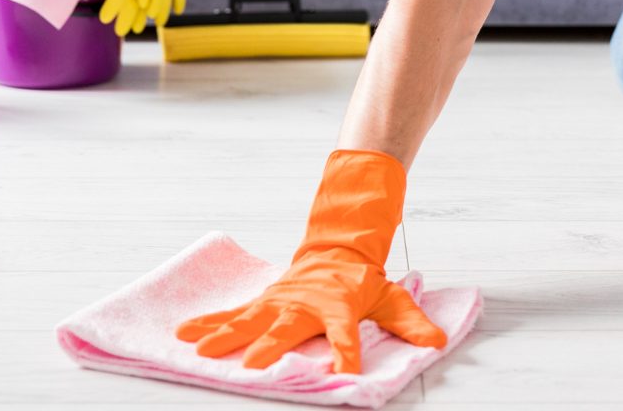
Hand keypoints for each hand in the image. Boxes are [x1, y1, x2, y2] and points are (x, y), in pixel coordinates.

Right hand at [175, 150, 447, 372]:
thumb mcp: (391, 297)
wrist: (337, 248)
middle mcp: (305, 302)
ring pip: (251, 318)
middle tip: (251, 364)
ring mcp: (280, 300)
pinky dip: (209, 321)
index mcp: (339, 304)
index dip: (347, 351)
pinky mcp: (264, 301)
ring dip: (225, 334)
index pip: (345, 330)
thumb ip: (411, 321)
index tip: (346, 373)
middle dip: (270, 345)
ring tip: (200, 348)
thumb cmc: (362, 280)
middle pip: (286, 325)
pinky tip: (184, 333)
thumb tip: (438, 340)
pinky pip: (234, 313)